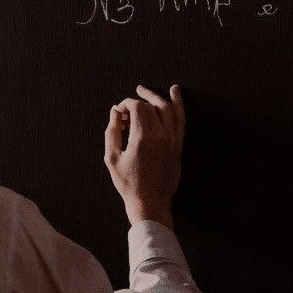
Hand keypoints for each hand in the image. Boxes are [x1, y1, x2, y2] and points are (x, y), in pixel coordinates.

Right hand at [104, 84, 184, 228]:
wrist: (150, 202)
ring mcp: (173, 141)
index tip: (118, 113)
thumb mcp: (112, 158)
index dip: (126, 105)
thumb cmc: (128, 183)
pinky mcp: (178, 146)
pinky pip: (181, 120)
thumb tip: (115, 112)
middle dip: (138, 102)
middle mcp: (162, 136)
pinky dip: (178, 105)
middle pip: (152, 107)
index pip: (138, 107)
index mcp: (144, 138)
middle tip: (128, 103)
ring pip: (169, 109)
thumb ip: (112, 132)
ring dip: (158, 97)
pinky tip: (175, 93)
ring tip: (146, 90)